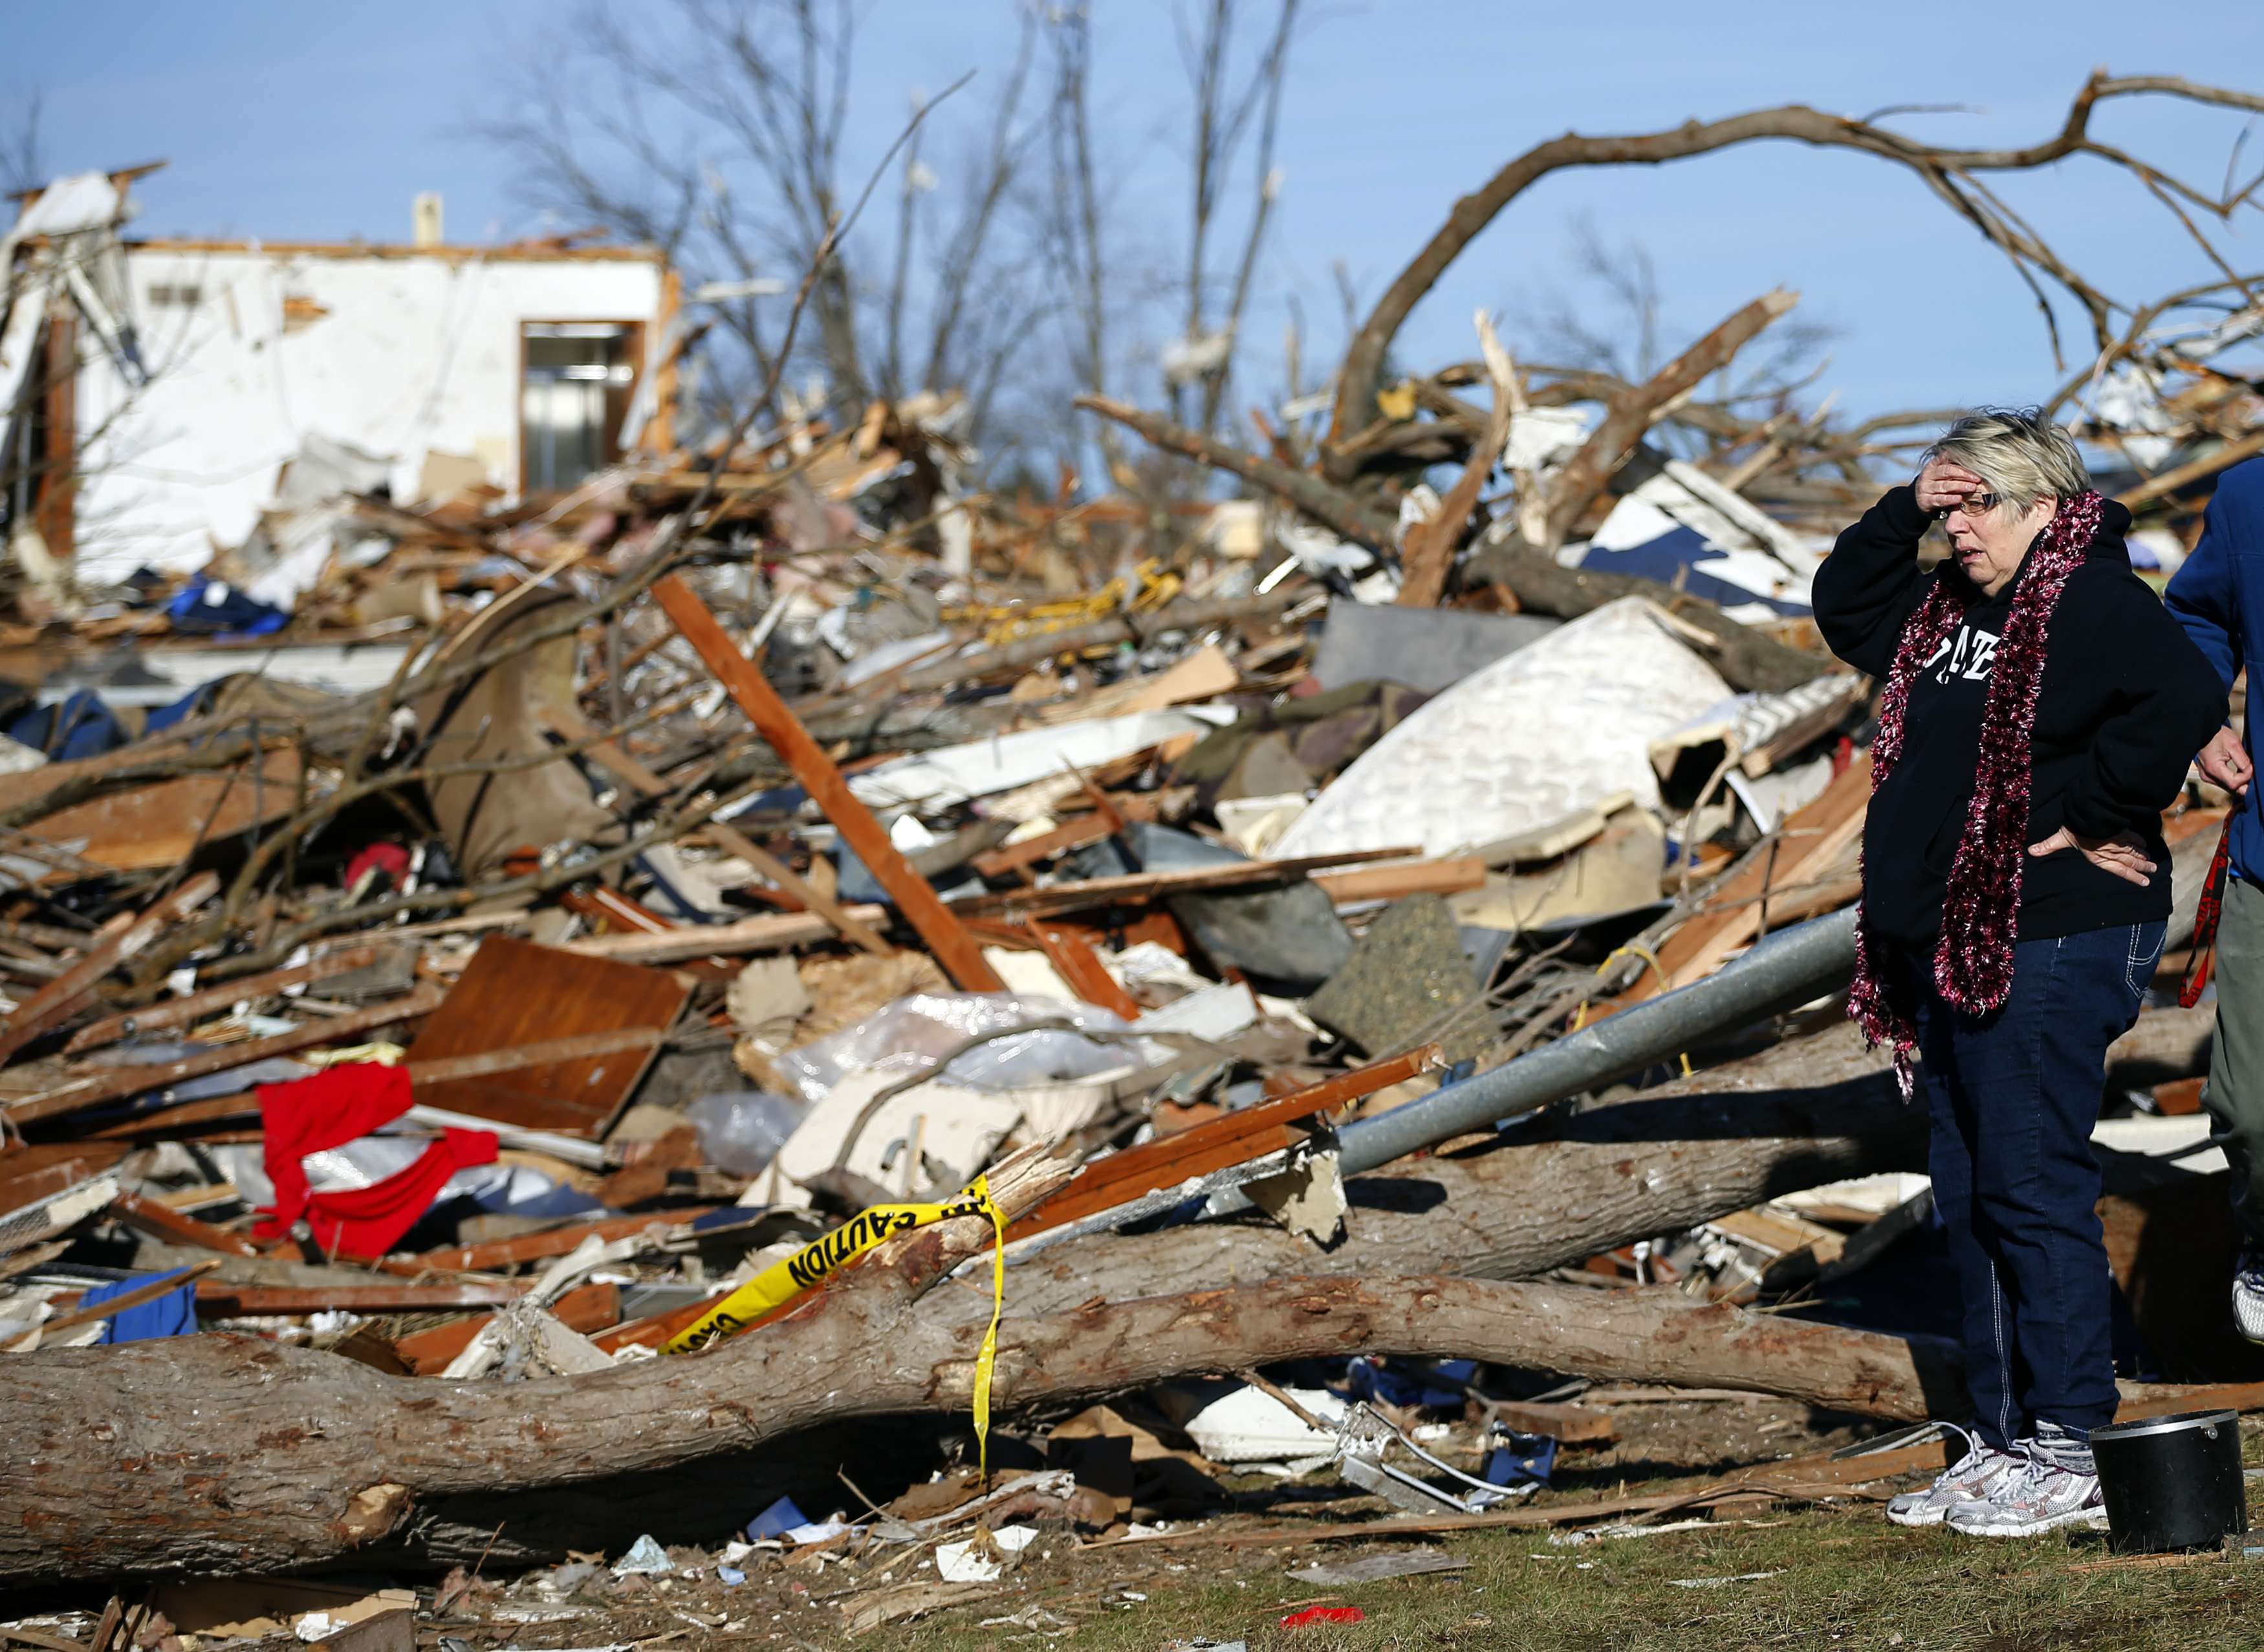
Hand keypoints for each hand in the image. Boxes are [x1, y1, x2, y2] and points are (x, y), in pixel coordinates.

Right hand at [1915, 456, 1985, 514]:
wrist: (1920, 498)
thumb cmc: (1937, 482)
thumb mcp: (1942, 471)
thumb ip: (1954, 464)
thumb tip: (1974, 457)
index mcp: (1933, 464)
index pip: (1948, 459)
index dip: (1962, 462)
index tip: (1976, 465)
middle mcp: (1928, 475)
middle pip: (1947, 471)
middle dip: (1964, 474)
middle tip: (1977, 478)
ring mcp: (1926, 488)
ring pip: (1944, 485)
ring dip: (1959, 486)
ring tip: (1972, 487)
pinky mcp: (1925, 500)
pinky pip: (1939, 499)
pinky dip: (1949, 499)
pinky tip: (1958, 499)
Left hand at [2027, 826, 2157, 886]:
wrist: (2091, 812)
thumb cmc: (2075, 828)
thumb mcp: (2060, 838)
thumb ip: (2047, 846)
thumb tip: (2030, 851)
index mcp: (2099, 857)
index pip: (2119, 870)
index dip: (2133, 877)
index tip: (2145, 882)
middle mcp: (2112, 851)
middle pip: (2131, 861)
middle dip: (2142, 867)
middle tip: (2153, 871)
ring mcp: (2119, 840)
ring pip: (2135, 850)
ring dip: (2144, 856)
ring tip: (2153, 863)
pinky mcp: (2123, 829)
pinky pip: (2134, 836)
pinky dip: (2140, 840)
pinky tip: (2146, 843)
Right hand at [2198, 725, 2252, 796]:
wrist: (2201, 731)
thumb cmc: (2215, 735)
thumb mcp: (2233, 744)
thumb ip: (2243, 761)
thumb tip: (2252, 772)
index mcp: (2212, 768)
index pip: (2234, 782)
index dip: (2246, 777)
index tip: (2252, 767)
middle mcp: (2207, 776)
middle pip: (2231, 788)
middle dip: (2245, 784)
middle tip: (2254, 776)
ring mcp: (2206, 776)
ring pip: (2228, 787)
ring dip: (2239, 782)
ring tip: (2248, 774)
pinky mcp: (2207, 775)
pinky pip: (2223, 783)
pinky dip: (2233, 780)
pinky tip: (2240, 774)